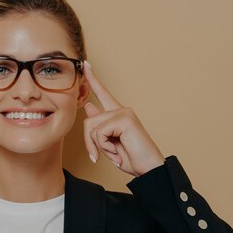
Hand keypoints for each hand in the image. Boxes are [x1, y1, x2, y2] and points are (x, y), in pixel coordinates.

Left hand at [82, 60, 164, 176]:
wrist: (148, 169)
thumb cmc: (131, 157)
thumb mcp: (109, 142)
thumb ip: (99, 125)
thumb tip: (89, 106)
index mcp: (117, 114)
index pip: (102, 93)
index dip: (93, 79)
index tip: (85, 63)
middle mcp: (121, 110)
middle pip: (88, 120)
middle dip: (89, 141)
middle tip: (99, 155)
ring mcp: (124, 113)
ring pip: (92, 127)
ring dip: (98, 146)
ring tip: (115, 151)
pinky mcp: (125, 119)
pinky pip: (100, 133)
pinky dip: (105, 147)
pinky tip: (118, 150)